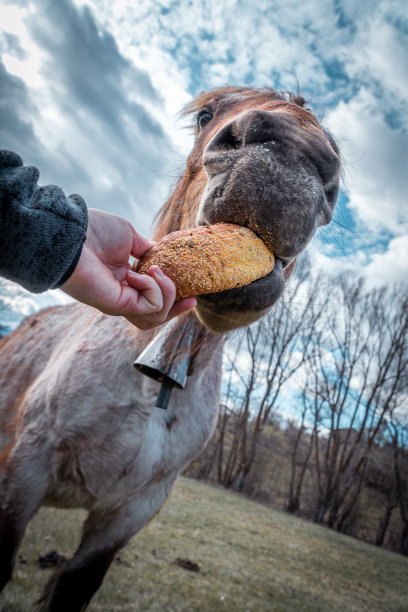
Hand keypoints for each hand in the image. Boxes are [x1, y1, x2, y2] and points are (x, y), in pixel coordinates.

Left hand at [60, 208, 195, 328]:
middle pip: (157, 315)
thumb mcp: (129, 236)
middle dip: (177, 308)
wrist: (72, 234)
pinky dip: (153, 290)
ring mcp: (120, 302)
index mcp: (124, 279)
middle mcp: (123, 294)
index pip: (152, 299)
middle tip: (191, 299)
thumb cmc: (94, 231)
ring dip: (167, 294)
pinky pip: (150, 306)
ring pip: (157, 315)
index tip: (193, 296)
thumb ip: (146, 250)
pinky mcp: (118, 306)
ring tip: (157, 272)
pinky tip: (139, 273)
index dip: (173, 299)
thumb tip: (160, 257)